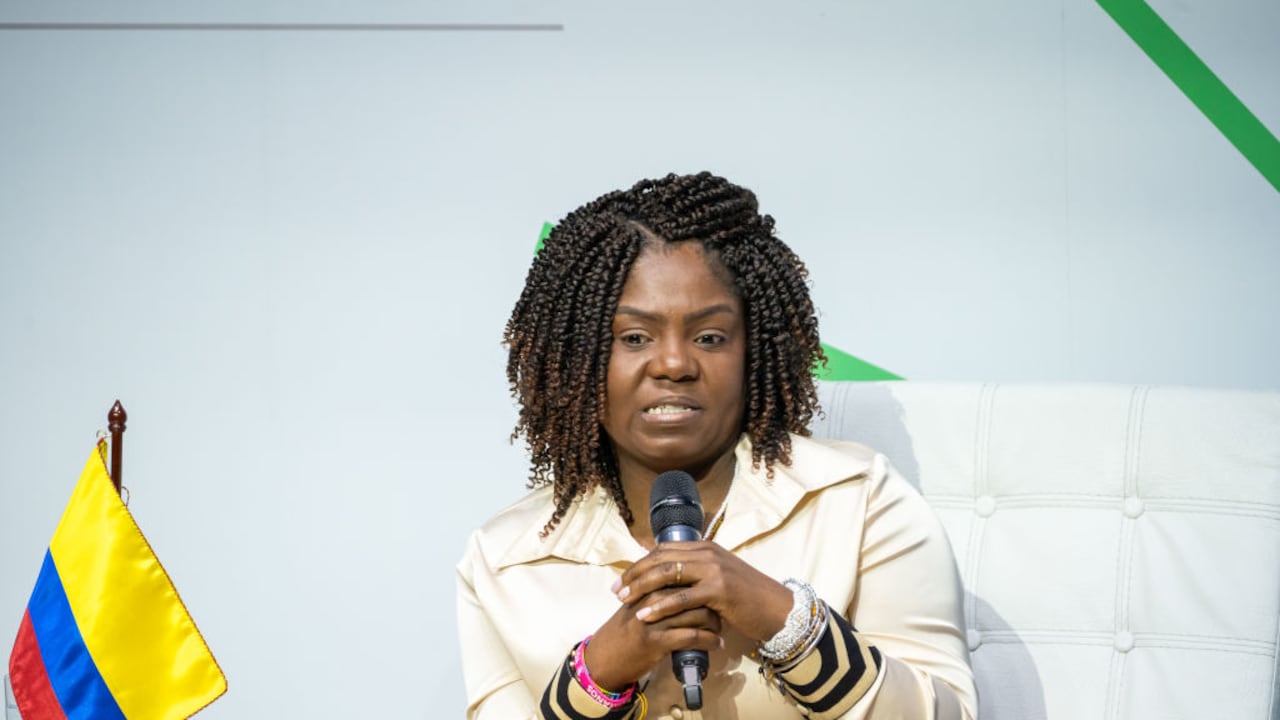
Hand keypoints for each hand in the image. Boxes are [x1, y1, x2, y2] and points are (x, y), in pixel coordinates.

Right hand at [583, 586, 722, 689]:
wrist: (604, 658)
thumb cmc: (622, 632)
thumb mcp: (636, 604)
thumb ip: (654, 590)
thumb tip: (683, 582)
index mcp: (646, 586)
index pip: (680, 574)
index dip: (701, 580)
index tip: (715, 589)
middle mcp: (650, 598)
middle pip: (692, 590)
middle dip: (713, 599)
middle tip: (724, 608)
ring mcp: (653, 619)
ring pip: (695, 612)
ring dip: (714, 622)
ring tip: (721, 628)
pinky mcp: (657, 641)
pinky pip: (691, 636)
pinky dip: (709, 640)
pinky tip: (717, 644)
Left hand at [615, 541, 794, 645]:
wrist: (776, 608)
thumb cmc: (746, 598)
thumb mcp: (719, 578)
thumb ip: (696, 573)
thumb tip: (667, 578)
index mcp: (705, 547)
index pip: (663, 549)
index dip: (639, 563)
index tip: (623, 578)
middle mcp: (707, 552)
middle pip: (660, 558)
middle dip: (634, 574)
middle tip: (617, 591)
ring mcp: (714, 569)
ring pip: (667, 574)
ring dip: (641, 587)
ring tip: (625, 601)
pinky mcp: (719, 589)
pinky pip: (681, 597)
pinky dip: (660, 606)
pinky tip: (645, 614)